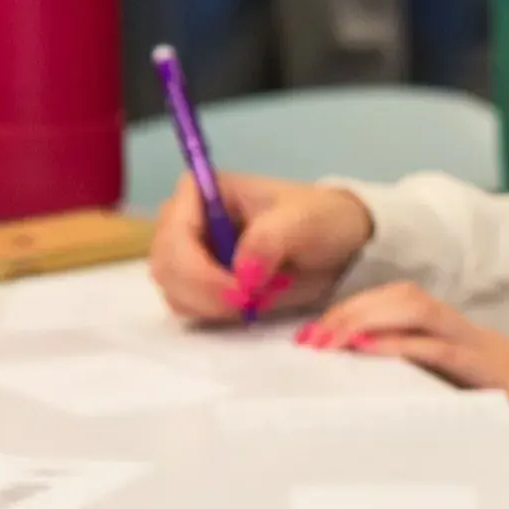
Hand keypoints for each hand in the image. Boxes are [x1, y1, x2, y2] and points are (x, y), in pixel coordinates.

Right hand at [149, 173, 372, 321]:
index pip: (173, 236)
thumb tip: (242, 274)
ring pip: (175, 293)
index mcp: (197, 192)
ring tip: (259, 299)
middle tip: (253, 303)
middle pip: (166, 269)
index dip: (199, 271)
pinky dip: (216, 315)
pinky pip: (190, 309)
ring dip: (213, 307)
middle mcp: (182, 223)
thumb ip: (270, 240)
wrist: (341, 244)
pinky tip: (250, 305)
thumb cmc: (320, 219)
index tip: (242, 292)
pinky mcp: (199, 284)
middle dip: (207, 294)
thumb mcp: (304, 221)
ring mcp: (187, 255)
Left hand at [300, 282, 508, 458]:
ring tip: (326, 344)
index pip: (400, 305)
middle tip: (307, 340)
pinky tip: (366, 355)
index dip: (353, 312)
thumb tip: (385, 411)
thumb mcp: (474, 404)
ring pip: (412, 309)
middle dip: (347, 312)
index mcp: (461, 340)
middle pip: (400, 296)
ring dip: (362, 321)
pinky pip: (436, 347)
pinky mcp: (488, 370)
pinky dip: (396, 346)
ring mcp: (478, 348)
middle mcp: (466, 334)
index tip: (314, 338)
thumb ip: (437, 396)